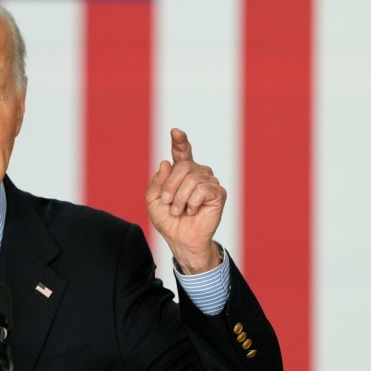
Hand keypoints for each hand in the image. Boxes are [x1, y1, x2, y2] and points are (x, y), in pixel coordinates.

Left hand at [146, 128, 225, 273]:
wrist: (180, 238)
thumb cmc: (167, 219)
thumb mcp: (153, 200)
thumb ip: (157, 182)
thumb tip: (165, 163)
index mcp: (181, 172)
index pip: (182, 152)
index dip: (180, 141)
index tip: (175, 131)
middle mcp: (197, 173)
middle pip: (183, 166)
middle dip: (170, 186)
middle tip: (168, 202)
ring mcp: (209, 182)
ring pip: (192, 179)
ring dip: (180, 198)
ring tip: (179, 210)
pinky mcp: (218, 193)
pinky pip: (202, 189)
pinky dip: (192, 203)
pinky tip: (192, 211)